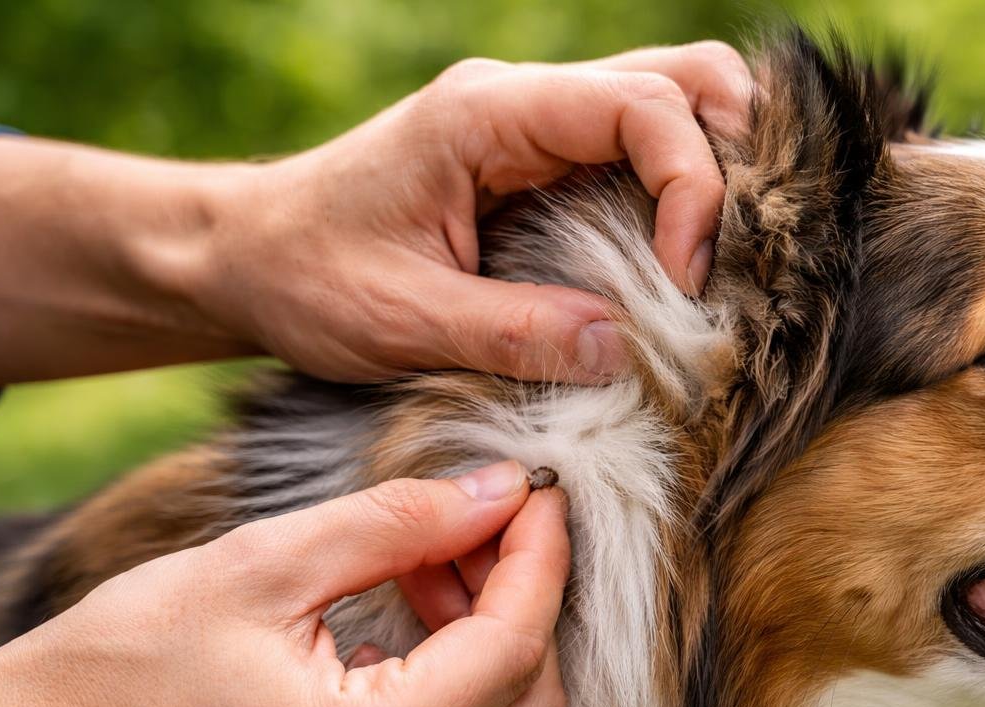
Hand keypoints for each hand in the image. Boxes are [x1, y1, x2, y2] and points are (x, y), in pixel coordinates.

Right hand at [0, 462, 568, 706]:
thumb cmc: (123, 657)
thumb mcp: (262, 562)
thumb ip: (397, 522)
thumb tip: (503, 490)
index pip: (513, 648)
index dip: (539, 559)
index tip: (538, 492)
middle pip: (532, 703)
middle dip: (527, 601)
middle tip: (485, 522)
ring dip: (495, 642)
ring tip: (435, 559)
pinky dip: (460, 686)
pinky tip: (412, 614)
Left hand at [198, 42, 752, 382]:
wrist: (247, 257)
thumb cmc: (307, 278)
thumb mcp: (402, 321)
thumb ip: (513, 333)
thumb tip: (625, 350)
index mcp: (488, 113)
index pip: (639, 106)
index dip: (692, 187)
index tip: (686, 282)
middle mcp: (524, 101)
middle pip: (683, 77)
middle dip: (734, 159)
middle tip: (738, 258)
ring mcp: (539, 128)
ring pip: (673, 105)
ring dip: (715, 175)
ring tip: (721, 265)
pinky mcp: (543, 166)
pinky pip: (640, 156)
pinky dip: (682, 199)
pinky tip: (681, 267)